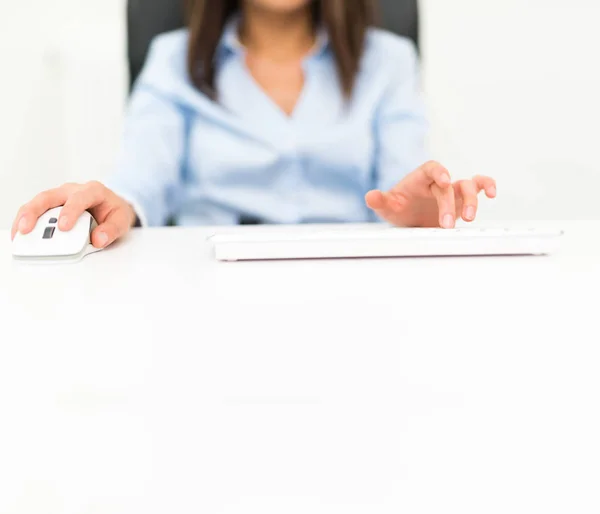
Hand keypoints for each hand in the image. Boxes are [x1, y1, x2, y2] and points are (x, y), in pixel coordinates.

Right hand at [11, 181, 136, 247]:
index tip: (63, 227)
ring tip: (18, 234)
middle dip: (35, 212)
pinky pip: (36, 210)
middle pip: (49, 196)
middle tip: (26, 229)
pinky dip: (26, 221)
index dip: (70, 211)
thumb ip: (112, 230)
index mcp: (93, 191)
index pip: (79, 198)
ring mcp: (60, 196)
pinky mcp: (52, 205)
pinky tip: (19, 233)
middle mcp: (73, 190)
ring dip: (25, 217)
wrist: (113, 205)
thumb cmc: (114, 211)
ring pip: (38, 202)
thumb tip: (99, 239)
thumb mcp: (122, 220)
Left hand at [365, 161, 496, 227]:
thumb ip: (380, 201)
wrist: (409, 218)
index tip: (444, 181)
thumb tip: (370, 196)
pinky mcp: (462, 199)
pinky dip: (488, 186)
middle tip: (446, 225)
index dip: (439, 171)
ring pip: (469, 186)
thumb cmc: (399, 208)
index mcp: (420, 178)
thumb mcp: (387, 207)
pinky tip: (492, 195)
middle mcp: (439, 181)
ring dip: (472, 201)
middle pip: (449, 185)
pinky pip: (480, 186)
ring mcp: (452, 189)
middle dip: (448, 204)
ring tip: (468, 219)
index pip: (431, 168)